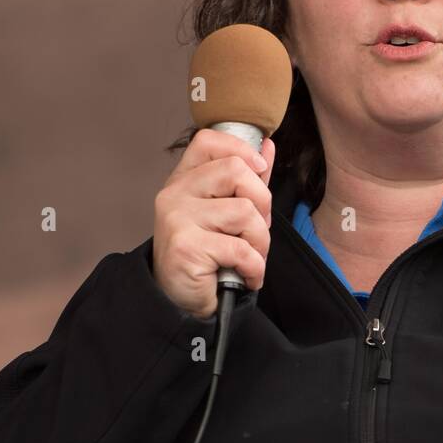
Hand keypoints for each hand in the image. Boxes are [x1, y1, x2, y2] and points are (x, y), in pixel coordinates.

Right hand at [152, 129, 275, 318]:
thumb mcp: (227, 211)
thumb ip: (247, 179)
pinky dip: (254, 267)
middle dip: (262, 204)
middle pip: (237, 171)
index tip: (259, 170)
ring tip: (250, 257)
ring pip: (245, 211)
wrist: (180, 302)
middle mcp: (175, 194)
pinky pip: (241, 248)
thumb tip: (267, 145)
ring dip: (260, 241)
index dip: (241, 149)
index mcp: (184, 179)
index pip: (209, 141)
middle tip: (256, 230)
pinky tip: (246, 275)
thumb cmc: (207, 254)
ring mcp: (177, 218)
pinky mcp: (186, 247)